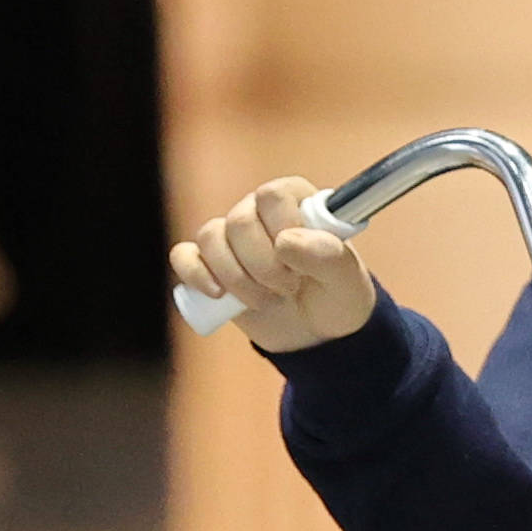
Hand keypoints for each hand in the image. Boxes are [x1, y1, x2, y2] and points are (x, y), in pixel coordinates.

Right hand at [174, 178, 378, 351]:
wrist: (317, 335)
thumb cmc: (336, 297)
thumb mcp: (347, 281)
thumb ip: (328, 256)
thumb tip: (286, 240)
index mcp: (296, 200)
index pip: (272, 195)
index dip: (283, 231)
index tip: (301, 264)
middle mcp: (258, 210)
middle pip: (239, 220)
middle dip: (263, 265)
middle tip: (289, 287)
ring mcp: (230, 237)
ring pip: (210, 237)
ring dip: (237, 278)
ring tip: (265, 299)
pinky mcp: (208, 264)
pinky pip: (184, 256)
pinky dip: (196, 275)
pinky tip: (218, 295)